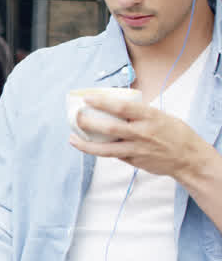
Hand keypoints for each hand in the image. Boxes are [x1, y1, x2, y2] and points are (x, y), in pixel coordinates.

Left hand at [69, 95, 207, 177]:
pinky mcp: (134, 162)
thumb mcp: (159, 116)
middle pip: (110, 128)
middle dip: (89, 122)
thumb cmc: (174, 133)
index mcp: (150, 117)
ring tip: (72, 138)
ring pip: (106, 149)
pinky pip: (113, 155)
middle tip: (75, 117)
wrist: (188, 158)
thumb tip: (114, 107)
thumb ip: (138, 113)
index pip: (123, 107)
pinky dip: (99, 151)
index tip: (87, 98)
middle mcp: (142, 133)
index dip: (103, 102)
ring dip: (86, 144)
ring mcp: (137, 149)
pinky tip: (88, 146)